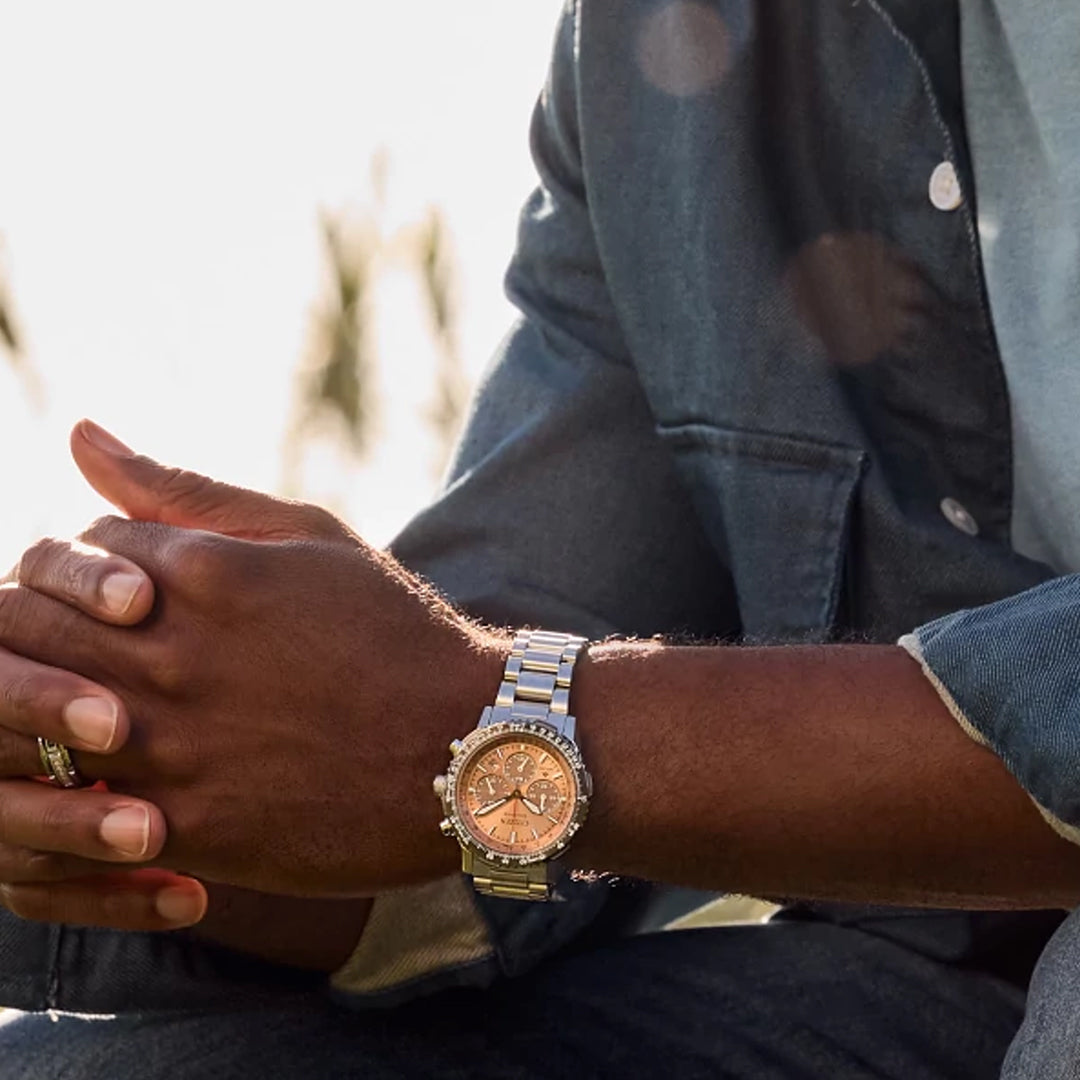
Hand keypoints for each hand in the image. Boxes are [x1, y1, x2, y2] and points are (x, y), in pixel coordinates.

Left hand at [0, 421, 506, 918]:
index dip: (77, 569)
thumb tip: (78, 435)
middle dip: (33, 634)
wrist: (470, 742)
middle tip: (79, 653)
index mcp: (203, 570)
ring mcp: (179, 745)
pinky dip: (71, 794)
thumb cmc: (395, 629)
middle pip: (27, 629)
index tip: (112, 597)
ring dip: (36, 712)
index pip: (70, 549)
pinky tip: (112, 780)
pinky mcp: (195, 826)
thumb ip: (189, 491)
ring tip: (88, 712)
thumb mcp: (310, 533)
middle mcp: (174, 653)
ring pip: (30, 722)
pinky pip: (78, 813)